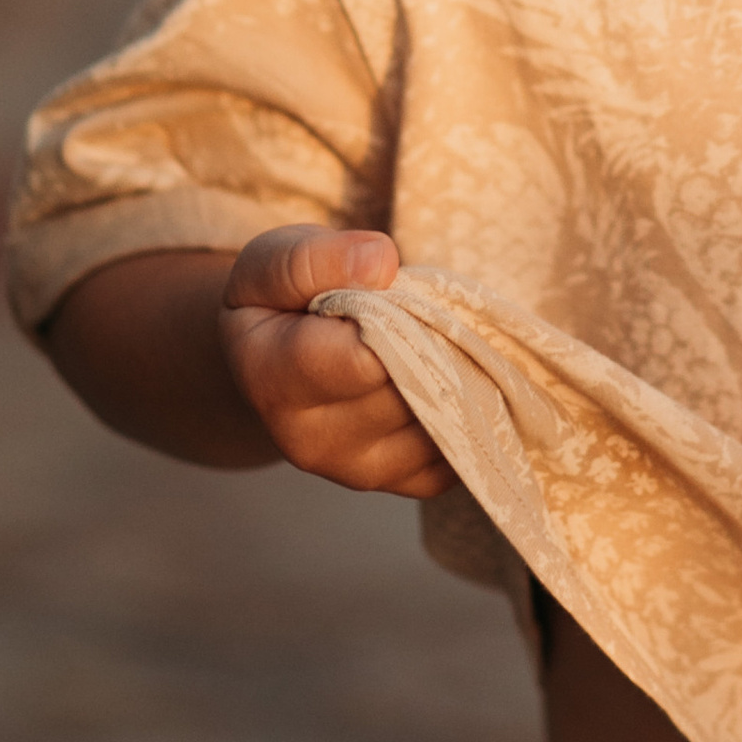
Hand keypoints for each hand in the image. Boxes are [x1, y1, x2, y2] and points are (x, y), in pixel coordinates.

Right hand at [217, 226, 454, 501]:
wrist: (277, 365)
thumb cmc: (277, 303)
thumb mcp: (273, 261)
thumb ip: (315, 259)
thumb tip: (380, 264)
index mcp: (273, 382)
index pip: (362, 360)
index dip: (396, 318)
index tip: (395, 286)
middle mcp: (311, 442)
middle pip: (409, 389)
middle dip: (429, 339)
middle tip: (419, 306)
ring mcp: (359, 470)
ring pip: (442, 419)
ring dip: (454, 371)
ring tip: (428, 336)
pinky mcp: (403, 482)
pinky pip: (462, 447)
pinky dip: (468, 408)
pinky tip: (443, 374)